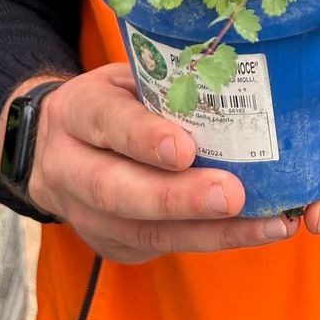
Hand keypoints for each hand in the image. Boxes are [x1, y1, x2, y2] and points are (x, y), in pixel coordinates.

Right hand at [26, 63, 298, 262]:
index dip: (144, 138)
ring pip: (144, 232)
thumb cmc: (111, 103)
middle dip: (178, 198)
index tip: (185, 148)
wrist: (54, 147)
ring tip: (265, 223)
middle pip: (118, 191)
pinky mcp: (112, 245)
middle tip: (231, 195)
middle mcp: (68, 169)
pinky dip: (214, 240)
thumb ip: (163, 83)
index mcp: (74, 113)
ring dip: (210, 231)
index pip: (105, 122)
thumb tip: (235, 72)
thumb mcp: (122, 78)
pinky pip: (163, 248)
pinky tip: (258, 230)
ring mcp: (85, 216)